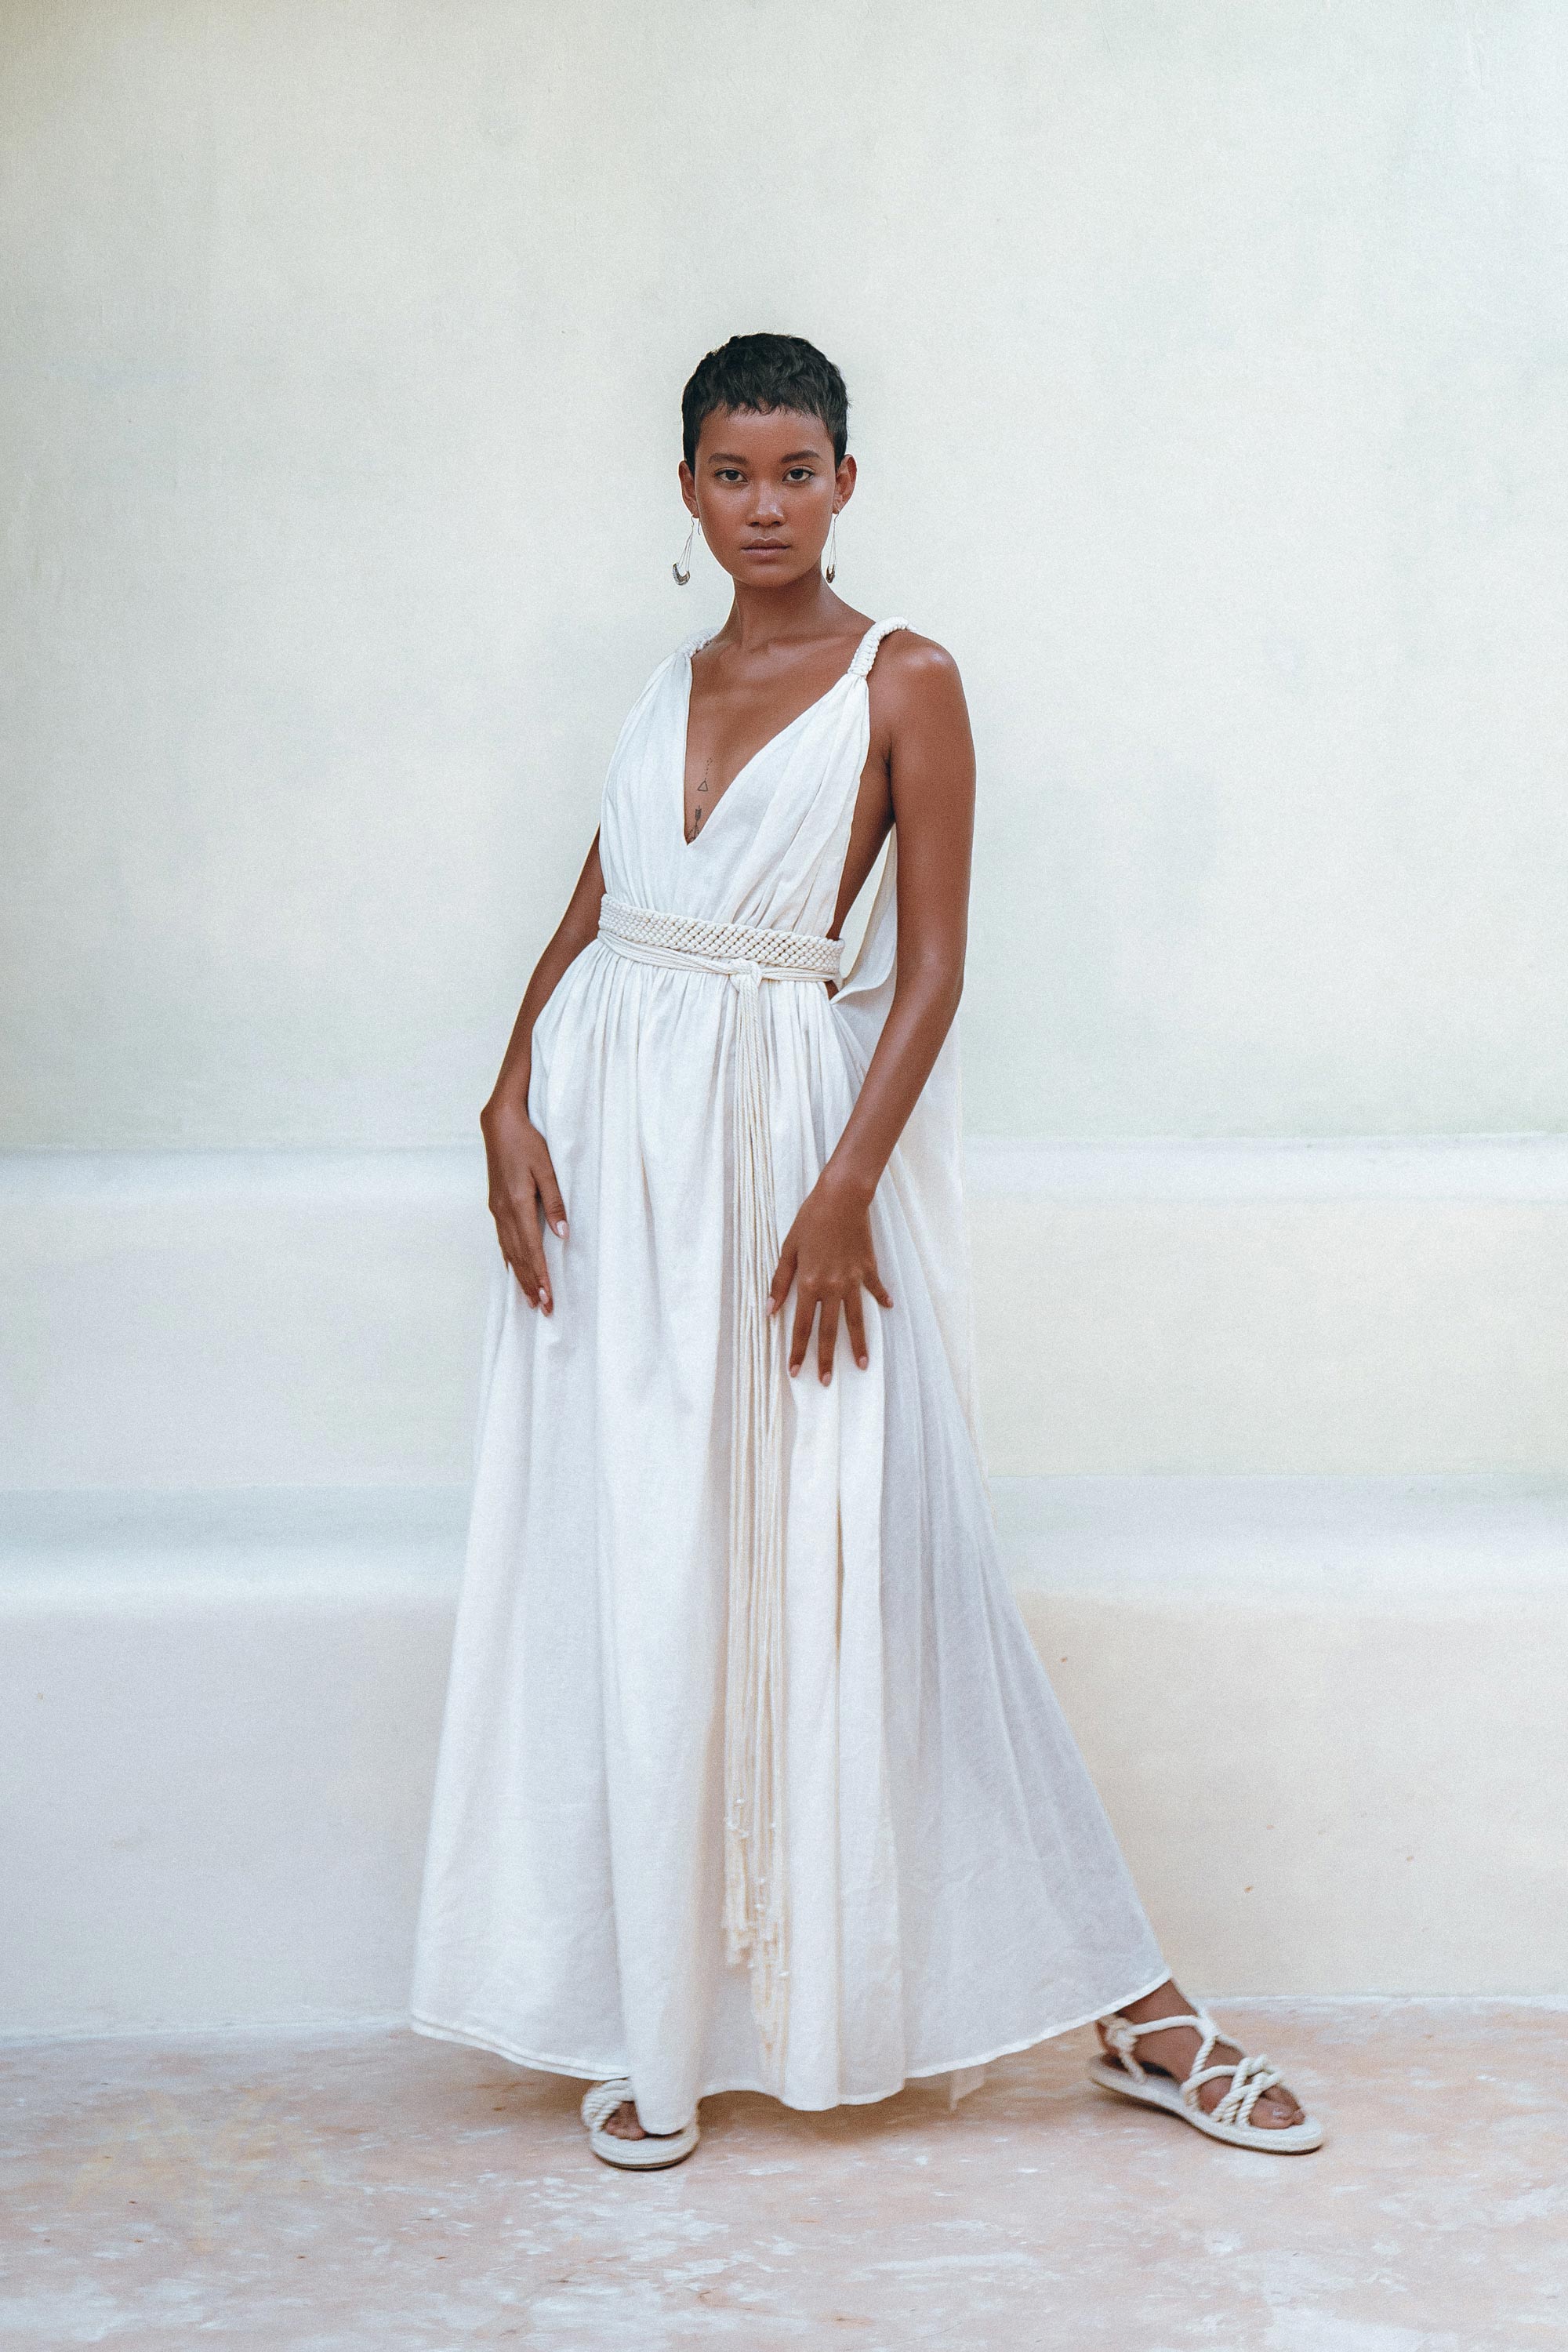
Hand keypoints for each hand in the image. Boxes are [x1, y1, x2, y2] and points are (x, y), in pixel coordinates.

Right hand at [481, 1094, 566, 1311]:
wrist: (500, 1124)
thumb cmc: (527, 1142)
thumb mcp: (547, 1169)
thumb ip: (556, 1202)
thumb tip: (563, 1234)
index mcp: (518, 1204)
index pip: (532, 1249)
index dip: (540, 1276)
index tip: (547, 1298)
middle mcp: (503, 1212)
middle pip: (518, 1256)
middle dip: (531, 1284)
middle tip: (542, 1309)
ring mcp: (497, 1210)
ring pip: (509, 1251)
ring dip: (520, 1276)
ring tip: (529, 1298)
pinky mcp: (496, 1205)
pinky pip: (503, 1239)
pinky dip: (510, 1259)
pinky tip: (513, 1269)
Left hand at [767, 1174, 892, 1383]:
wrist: (842, 1198)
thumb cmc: (811, 1220)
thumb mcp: (788, 1249)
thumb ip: (780, 1281)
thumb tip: (769, 1309)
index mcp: (809, 1284)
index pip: (801, 1325)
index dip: (798, 1350)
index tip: (796, 1371)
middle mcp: (832, 1287)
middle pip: (828, 1330)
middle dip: (825, 1358)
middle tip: (826, 1381)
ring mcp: (853, 1280)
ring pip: (856, 1319)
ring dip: (858, 1344)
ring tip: (861, 1365)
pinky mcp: (869, 1268)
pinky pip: (875, 1288)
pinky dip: (881, 1297)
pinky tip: (888, 1308)